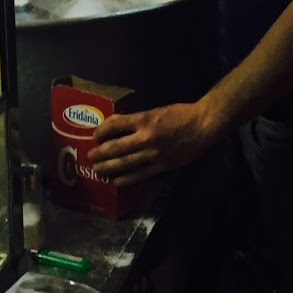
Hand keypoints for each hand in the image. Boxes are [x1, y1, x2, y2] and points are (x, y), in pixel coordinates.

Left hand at [88, 102, 217, 184]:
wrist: (203, 125)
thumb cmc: (179, 114)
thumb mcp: (155, 111)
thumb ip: (137, 120)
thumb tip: (118, 128)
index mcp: (143, 120)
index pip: (114, 125)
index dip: (101, 131)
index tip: (95, 136)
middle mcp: (145, 137)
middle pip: (115, 147)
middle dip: (100, 153)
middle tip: (90, 156)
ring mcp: (153, 153)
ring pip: (125, 163)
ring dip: (108, 167)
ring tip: (97, 170)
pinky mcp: (162, 166)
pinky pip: (140, 174)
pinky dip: (126, 179)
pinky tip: (117, 181)